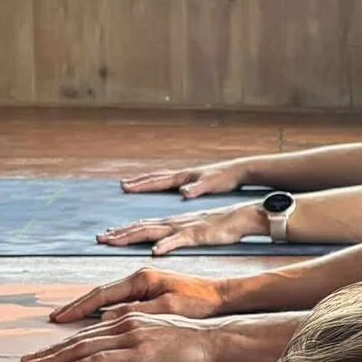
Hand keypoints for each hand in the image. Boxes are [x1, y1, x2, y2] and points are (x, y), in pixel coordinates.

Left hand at [23, 311, 236, 361]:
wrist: (212, 340)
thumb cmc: (189, 341)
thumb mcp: (156, 333)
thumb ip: (133, 337)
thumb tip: (114, 348)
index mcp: (127, 318)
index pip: (87, 333)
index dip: (62, 344)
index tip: (42, 354)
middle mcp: (124, 323)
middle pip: (78, 339)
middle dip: (49, 352)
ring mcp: (130, 337)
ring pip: (83, 348)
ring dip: (54, 359)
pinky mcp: (138, 352)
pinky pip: (100, 359)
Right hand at [48, 264, 233, 325]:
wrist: (221, 295)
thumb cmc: (198, 302)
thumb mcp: (167, 309)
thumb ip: (136, 313)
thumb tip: (105, 320)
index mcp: (141, 281)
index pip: (101, 295)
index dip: (77, 308)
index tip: (58, 319)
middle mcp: (138, 278)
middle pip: (97, 294)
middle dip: (73, 308)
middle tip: (54, 319)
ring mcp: (142, 284)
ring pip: (105, 296)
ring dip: (83, 307)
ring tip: (63, 318)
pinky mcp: (148, 291)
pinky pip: (116, 299)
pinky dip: (100, 307)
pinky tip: (91, 316)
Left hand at [98, 199, 263, 250]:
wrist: (240, 217)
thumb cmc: (218, 227)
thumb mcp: (192, 232)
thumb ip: (174, 236)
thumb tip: (157, 245)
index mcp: (171, 223)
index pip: (141, 225)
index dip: (122, 230)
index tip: (104, 235)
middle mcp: (172, 223)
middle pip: (140, 226)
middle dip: (119, 233)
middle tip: (99, 238)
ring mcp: (183, 228)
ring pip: (152, 230)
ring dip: (131, 235)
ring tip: (114, 240)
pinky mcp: (196, 235)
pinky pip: (178, 240)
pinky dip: (166, 245)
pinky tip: (154, 251)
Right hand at [121, 157, 252, 196]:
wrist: (238, 170)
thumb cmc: (225, 178)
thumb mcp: (211, 185)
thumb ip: (197, 188)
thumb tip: (183, 192)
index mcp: (184, 177)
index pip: (158, 182)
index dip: (141, 186)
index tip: (126, 187)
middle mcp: (182, 175)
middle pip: (155, 178)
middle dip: (138, 182)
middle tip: (123, 185)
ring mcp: (186, 176)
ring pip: (161, 178)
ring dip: (146, 181)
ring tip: (134, 183)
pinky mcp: (192, 179)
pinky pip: (169, 181)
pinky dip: (158, 183)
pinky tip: (159, 187)